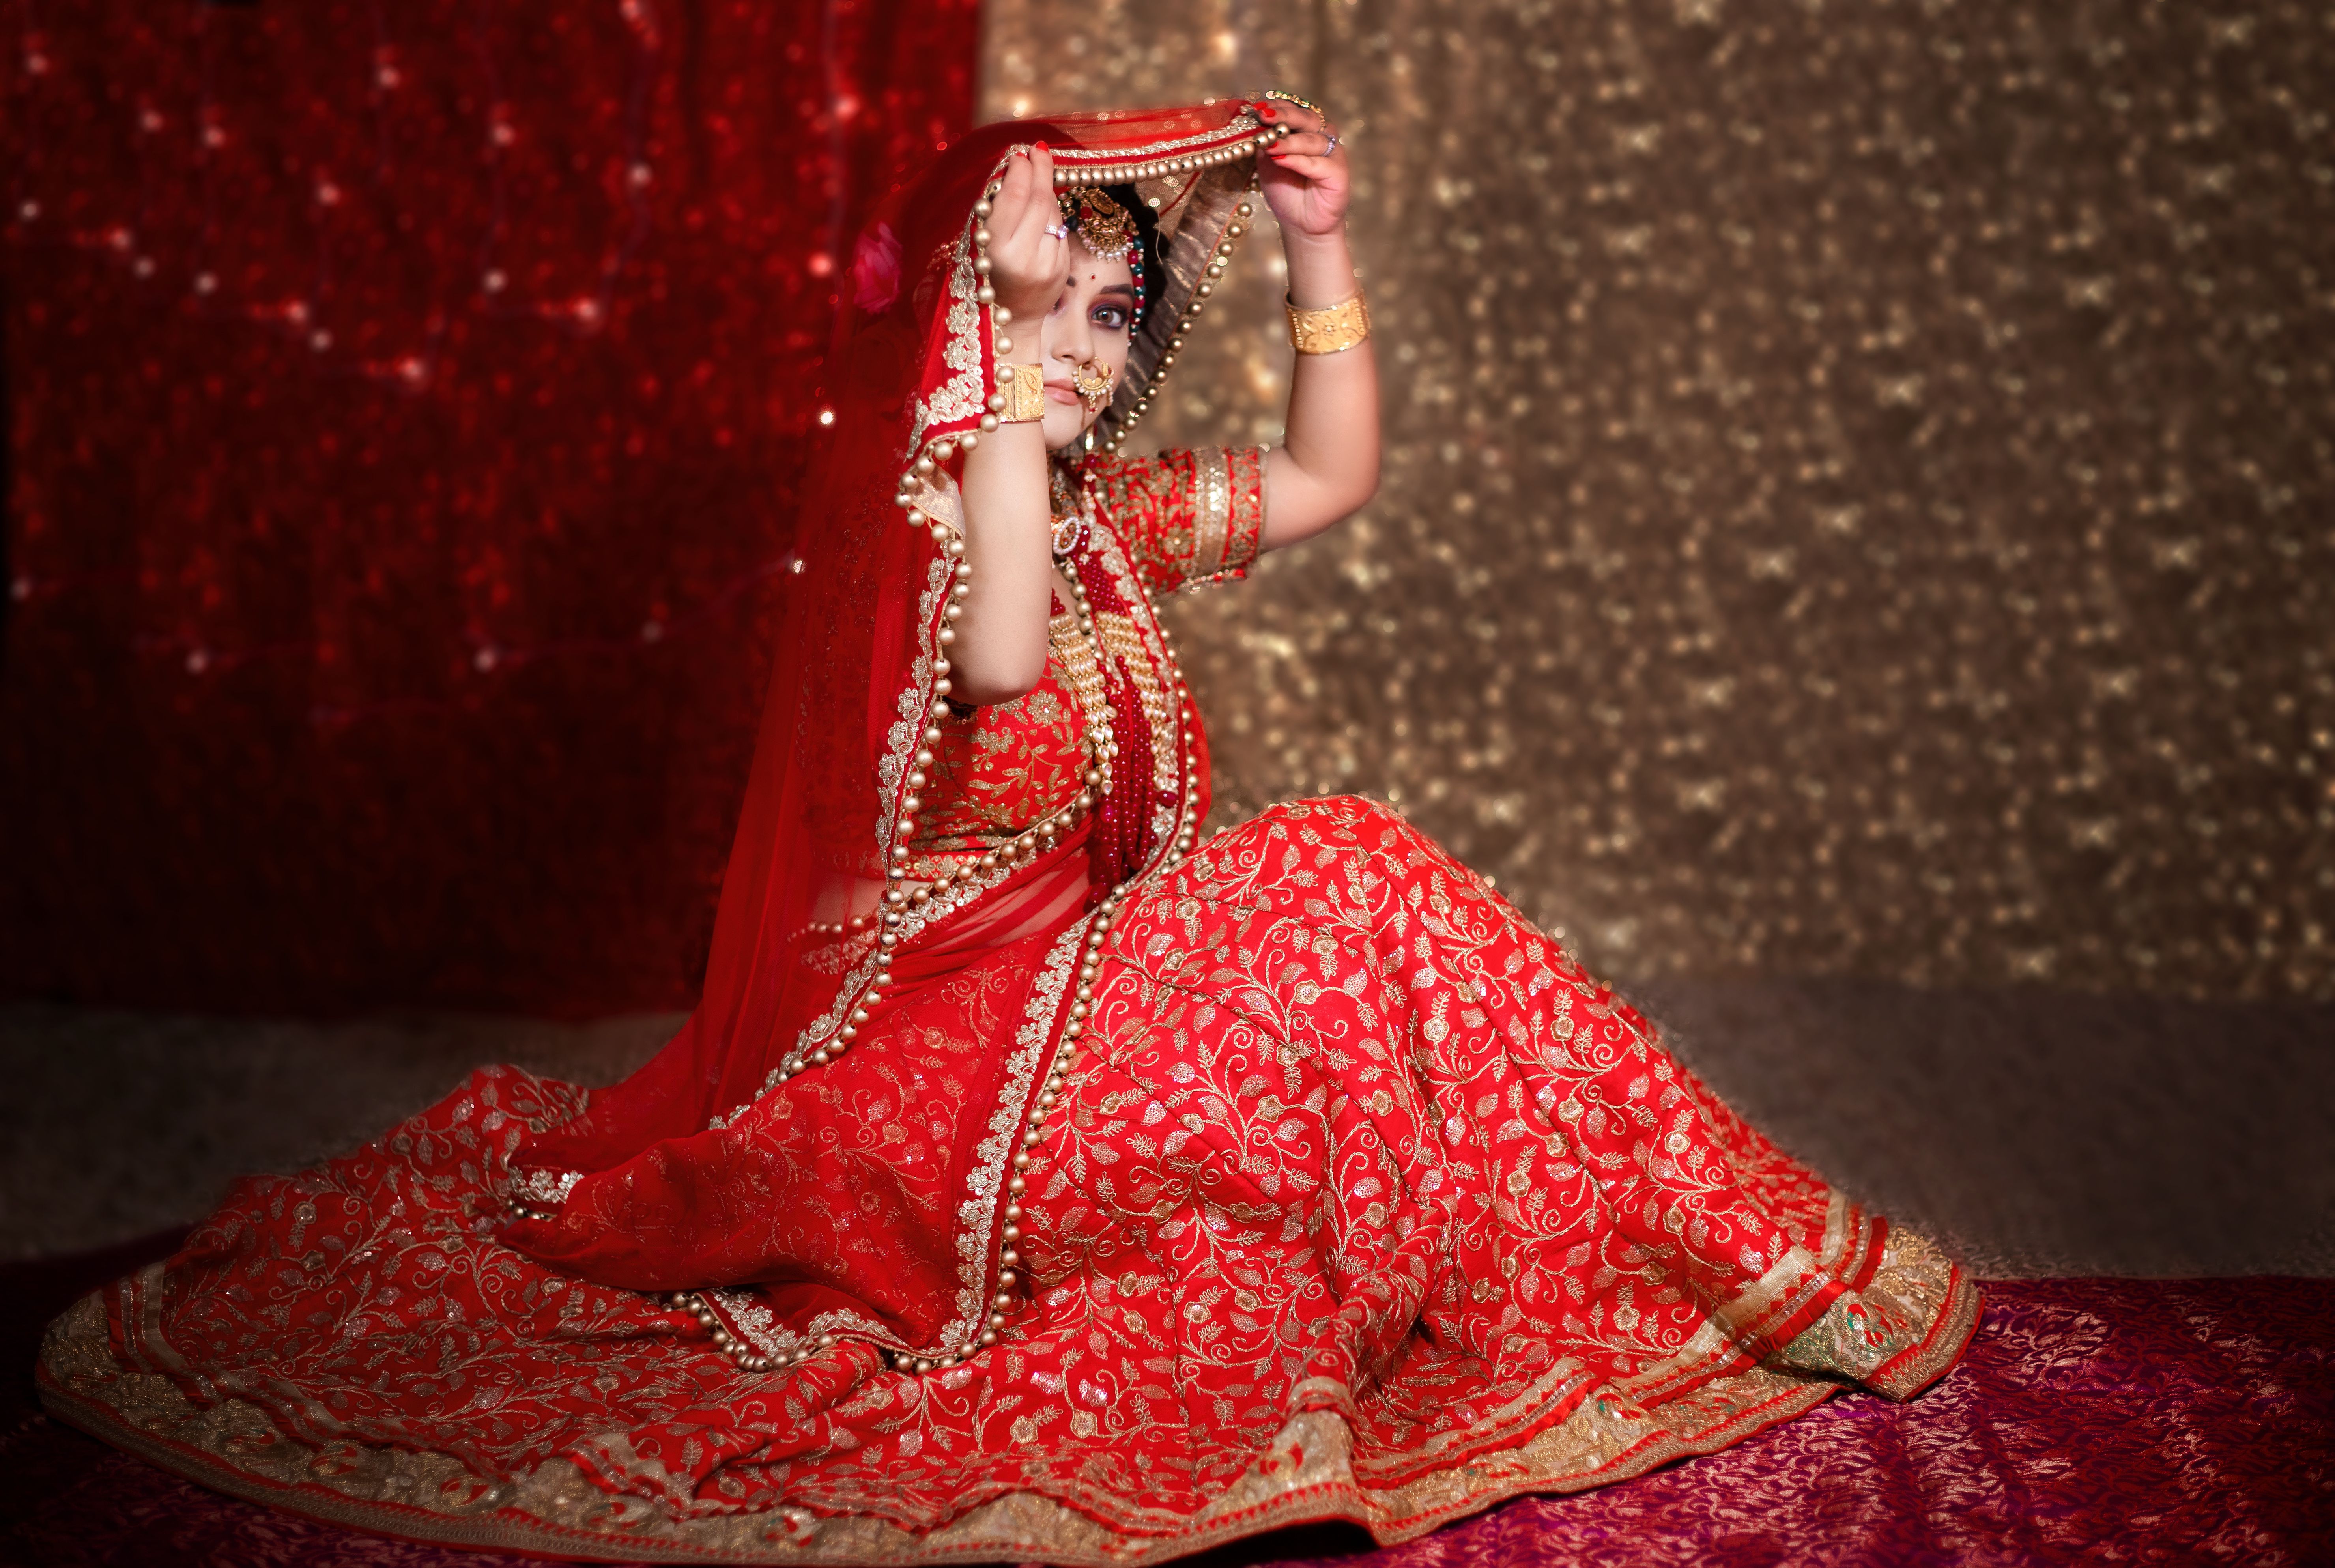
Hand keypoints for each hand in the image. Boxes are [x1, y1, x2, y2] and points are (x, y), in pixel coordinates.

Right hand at [984, 142, 1072, 325]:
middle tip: (1038, 151)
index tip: (1020, 154)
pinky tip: (1043, 207)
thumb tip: (1016, 168)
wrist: (1007, 321)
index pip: (1015, 196)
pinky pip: (1060, 230)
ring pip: (1052, 212)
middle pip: (1039, 199)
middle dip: (1040, 170)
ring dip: (1046, 189)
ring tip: (1038, 176)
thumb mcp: (977, 243)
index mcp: (997, 250)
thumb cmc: (984, 277)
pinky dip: (1052, 214)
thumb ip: (995, 210)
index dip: (1020, 170)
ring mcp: (1047, 265)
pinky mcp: (1062, 270)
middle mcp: (1025, 258)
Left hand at [1253, 100, 1348, 239]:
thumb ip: (1264, 142)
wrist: (1300, 223)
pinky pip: (1318, 163)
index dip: (1276, 107)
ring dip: (1288, 141)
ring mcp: (1333, 154)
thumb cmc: (1286, 190)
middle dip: (1283, 116)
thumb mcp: (1268, 162)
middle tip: (1263, 116)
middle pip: (1306, 118)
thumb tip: (1250, 123)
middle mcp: (1323, 136)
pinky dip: (1297, 160)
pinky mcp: (1339, 173)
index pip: (1294, 109)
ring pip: (1312, 140)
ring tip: (1267, 143)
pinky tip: (1279, 159)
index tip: (1256, 109)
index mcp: (1307, 129)